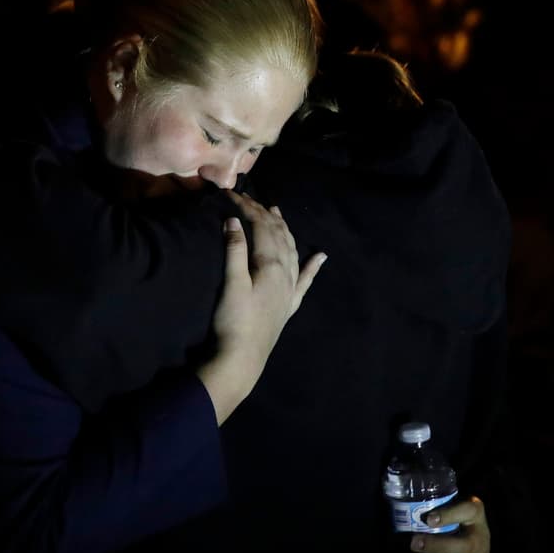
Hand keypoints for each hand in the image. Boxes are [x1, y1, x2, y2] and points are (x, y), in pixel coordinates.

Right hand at [196, 192, 327, 423]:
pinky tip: (322, 256)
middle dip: (264, 214)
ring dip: (285, 229)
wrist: (243, 358)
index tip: (231, 194)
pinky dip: (313, 266)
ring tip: (277, 213)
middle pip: (278, 235)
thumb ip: (235, 250)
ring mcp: (290, 289)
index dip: (248, 207)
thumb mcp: (231, 283)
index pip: (262, 226)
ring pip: (292, 250)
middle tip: (248, 199)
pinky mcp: (289, 304)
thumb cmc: (234, 321)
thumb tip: (235, 220)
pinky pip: (306, 280)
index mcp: (271, 264)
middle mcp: (286, 272)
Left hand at [409, 495, 489, 552]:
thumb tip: (403, 508)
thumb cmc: (456, 520)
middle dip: (438, 546)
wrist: (476, 544)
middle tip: (413, 543)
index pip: (468, 510)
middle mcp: (480, 538)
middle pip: (464, 545)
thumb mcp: (453, 510)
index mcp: (475, 515)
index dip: (449, 515)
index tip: (429, 519)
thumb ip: (436, 507)